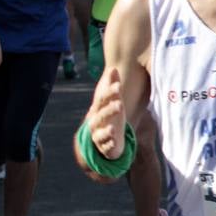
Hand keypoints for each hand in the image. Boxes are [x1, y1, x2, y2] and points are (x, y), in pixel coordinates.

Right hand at [76, 68, 125, 182]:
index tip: (118, 86)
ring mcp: (99, 135)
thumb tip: (113, 68)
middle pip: (101, 115)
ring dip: (107, 130)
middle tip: (120, 105)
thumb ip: (112, 86)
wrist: (105, 139)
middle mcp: (96, 121)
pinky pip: (105, 147)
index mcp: (99, 109)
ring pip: (101, 133)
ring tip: (114, 128)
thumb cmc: (111, 116)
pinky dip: (109, 144)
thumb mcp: (114, 101)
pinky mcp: (104, 147)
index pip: (102, 99)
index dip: (109, 92)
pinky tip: (114, 143)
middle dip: (109, 110)